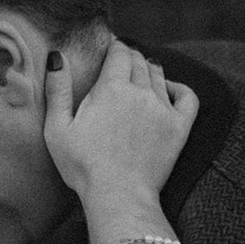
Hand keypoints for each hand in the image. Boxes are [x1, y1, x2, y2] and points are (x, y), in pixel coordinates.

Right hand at [42, 41, 197, 214]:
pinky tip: (170, 91)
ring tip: (140, 77)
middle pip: (139, 60)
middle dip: (130, 57)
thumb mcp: (57, 129)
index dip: (114, 47)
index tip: (109, 50)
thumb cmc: (83, 167)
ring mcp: (162, 109)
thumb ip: (57, 90)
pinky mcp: (178, 128)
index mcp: (110, 88)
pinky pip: (187, 97)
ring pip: (159, 75)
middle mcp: (140, 92)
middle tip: (122, 63)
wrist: (118, 196)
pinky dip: (180, 88)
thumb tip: (57, 56)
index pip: (119, 52)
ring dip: (149, 71)